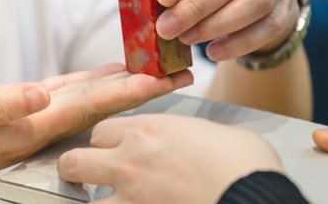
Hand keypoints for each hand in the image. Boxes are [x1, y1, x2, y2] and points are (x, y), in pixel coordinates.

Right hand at [0, 64, 191, 203]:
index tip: (166, 77)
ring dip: (129, 84)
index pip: (94, 105)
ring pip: (94, 98)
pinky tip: (113, 73)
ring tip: (160, 68)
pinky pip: (72, 94)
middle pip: (107, 103)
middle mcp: (43, 124)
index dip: (132, 89)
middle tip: (184, 71)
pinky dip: (97, 81)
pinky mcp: (26, 112)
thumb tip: (39, 93)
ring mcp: (37, 119)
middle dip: (146, 87)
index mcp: (31, 124)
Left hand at [57, 114, 282, 203]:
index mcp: (147, 130)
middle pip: (75, 161)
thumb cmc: (243, 161)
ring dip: (92, 202)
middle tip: (93, 176)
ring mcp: (131, 197)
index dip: (107, 142)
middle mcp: (129, 161)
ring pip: (84, 201)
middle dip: (79, 168)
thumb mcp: (214, 132)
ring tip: (108, 201)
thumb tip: (194, 142)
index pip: (101, 132)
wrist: (252, 192)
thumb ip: (189, 134)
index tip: (116, 149)